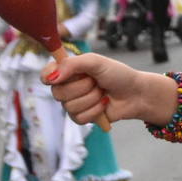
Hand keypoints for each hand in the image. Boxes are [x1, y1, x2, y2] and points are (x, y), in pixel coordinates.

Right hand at [41, 53, 171, 126]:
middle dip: (82, 87)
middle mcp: (67, 87)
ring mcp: (73, 103)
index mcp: (68, 71)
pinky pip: (79, 118)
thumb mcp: (97, 62)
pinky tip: (104, 104)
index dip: (48, 76)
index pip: (46, 74)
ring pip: (69, 106)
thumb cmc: (118, 75)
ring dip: (92, 98)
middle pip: (58, 93)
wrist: (135, 94)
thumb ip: (73, 64)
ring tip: (102, 92)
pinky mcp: (81, 117)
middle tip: (96, 82)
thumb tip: (51, 77)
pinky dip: (95, 111)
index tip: (57, 77)